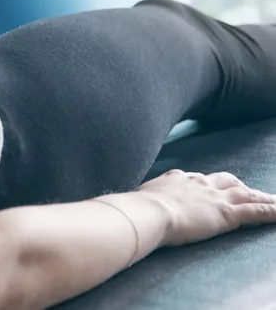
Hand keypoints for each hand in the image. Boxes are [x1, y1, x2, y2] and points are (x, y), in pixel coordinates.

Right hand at [137, 169, 275, 247]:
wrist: (147, 212)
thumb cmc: (136, 209)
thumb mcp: (138, 199)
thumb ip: (142, 200)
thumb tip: (131, 207)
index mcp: (176, 179)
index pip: (197, 179)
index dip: (206, 184)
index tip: (208, 187)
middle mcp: (199, 183)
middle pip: (225, 181)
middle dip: (237, 186)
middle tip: (246, 191)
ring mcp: (215, 197)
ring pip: (246, 194)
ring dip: (262, 197)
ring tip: (274, 200)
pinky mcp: (227, 213)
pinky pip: (257, 211)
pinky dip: (272, 211)